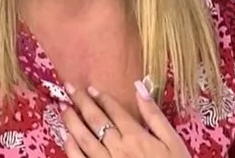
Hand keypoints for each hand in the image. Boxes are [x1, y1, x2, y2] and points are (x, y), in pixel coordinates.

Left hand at [59, 81, 190, 157]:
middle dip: (81, 102)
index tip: (90, 88)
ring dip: (72, 121)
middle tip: (69, 88)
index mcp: (136, 136)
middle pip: (95, 120)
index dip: (101, 98)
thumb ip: (154, 114)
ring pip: (84, 139)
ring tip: (63, 108)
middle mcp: (117, 147)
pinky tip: (65, 137)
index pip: (114, 110)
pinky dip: (71, 148)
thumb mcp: (172, 141)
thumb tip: (139, 86)